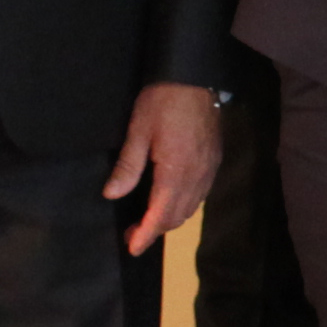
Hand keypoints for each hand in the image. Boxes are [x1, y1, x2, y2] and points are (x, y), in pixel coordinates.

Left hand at [104, 82, 222, 251]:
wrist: (195, 77)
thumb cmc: (162, 102)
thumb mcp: (138, 131)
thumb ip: (128, 166)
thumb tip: (112, 195)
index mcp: (175, 172)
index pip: (160, 214)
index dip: (145, 234)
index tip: (132, 248)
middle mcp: (196, 177)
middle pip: (177, 216)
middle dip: (155, 229)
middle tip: (132, 233)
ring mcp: (209, 170)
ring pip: (191, 208)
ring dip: (170, 218)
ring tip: (149, 219)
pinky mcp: (214, 161)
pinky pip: (200, 195)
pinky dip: (184, 205)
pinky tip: (171, 199)